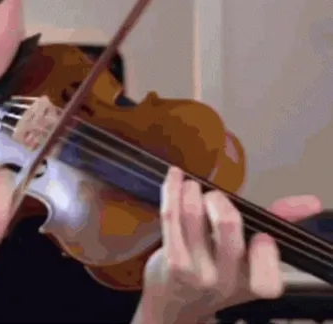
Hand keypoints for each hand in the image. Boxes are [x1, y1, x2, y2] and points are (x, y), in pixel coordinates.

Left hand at [140, 166, 321, 322]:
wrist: (172, 303)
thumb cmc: (213, 272)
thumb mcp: (248, 258)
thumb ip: (276, 224)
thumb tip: (310, 202)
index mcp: (252, 282)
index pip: (268, 280)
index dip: (267, 252)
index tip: (262, 234)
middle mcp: (225, 281)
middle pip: (228, 226)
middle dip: (220, 200)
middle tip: (214, 196)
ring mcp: (196, 273)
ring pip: (194, 216)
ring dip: (192, 191)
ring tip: (192, 187)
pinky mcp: (171, 262)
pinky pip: (171, 217)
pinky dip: (172, 191)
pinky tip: (174, 178)